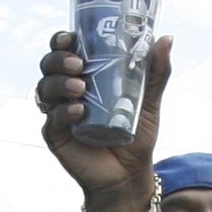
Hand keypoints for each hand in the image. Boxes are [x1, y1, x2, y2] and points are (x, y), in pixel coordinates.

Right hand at [36, 29, 172, 210]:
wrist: (129, 174)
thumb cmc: (137, 135)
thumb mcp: (149, 101)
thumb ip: (156, 72)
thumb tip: (166, 38)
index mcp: (85, 76)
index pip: (65, 50)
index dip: (62, 40)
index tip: (71, 37)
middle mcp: (67, 91)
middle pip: (49, 65)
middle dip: (59, 59)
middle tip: (79, 65)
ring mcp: (59, 112)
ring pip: (45, 88)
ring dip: (59, 83)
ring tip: (80, 88)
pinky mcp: (56, 135)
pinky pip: (52, 118)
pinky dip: (63, 112)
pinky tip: (78, 111)